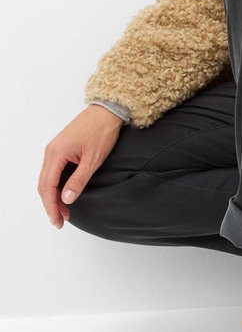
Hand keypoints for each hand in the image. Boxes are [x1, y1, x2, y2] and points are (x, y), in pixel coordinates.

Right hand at [38, 105, 123, 228]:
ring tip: (64, 211)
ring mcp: (55, 149)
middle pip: (44, 184)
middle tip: (60, 221)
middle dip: (51, 204)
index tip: (57, 220)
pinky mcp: (61, 148)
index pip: (48, 186)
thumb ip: (79, 180)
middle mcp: (51, 151)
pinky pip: (53, 171)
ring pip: (47, 178)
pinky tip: (65, 194)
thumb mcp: (93, 159)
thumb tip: (66, 199)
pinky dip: (56, 185)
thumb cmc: (102, 131)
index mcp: (56, 153)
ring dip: (54, 196)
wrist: (107, 111)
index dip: (51, 206)